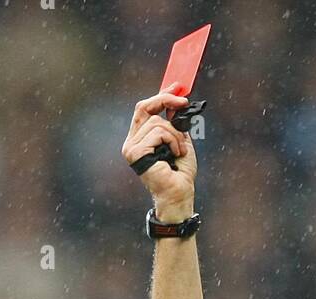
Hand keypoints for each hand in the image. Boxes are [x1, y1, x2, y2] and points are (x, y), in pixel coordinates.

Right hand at [122, 88, 196, 213]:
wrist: (179, 194)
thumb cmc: (180, 174)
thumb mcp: (181, 141)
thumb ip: (175, 123)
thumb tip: (176, 102)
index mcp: (140, 139)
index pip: (145, 109)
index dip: (161, 95)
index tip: (177, 87)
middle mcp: (132, 142)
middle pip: (145, 107)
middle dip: (166, 100)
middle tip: (184, 102)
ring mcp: (131, 147)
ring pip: (157, 121)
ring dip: (175, 135)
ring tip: (180, 151)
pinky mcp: (135, 153)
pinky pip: (158, 132)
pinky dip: (172, 141)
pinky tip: (175, 155)